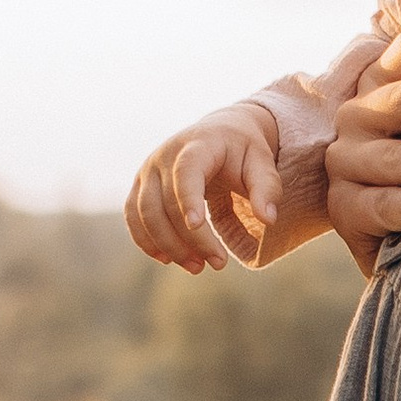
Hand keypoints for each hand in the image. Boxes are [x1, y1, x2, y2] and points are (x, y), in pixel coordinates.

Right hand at [125, 108, 282, 274]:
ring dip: (168, 245)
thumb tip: (267, 219)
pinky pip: (133, 216)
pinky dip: (146, 240)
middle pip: (166, 202)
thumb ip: (267, 189)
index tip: (197, 226)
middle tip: (218, 264)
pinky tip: (167, 259)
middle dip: (190, 239)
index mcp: (198, 145)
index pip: (186, 172)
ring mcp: (149, 171)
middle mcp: (166, 155)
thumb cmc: (244, 152)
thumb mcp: (262, 164)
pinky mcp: (141, 186)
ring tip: (196, 267)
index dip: (188, 199)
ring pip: (145, 213)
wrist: (221, 134)